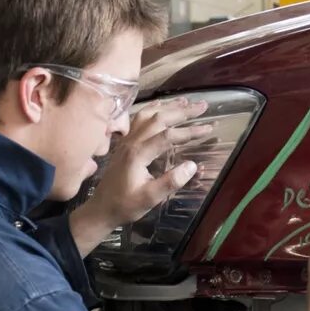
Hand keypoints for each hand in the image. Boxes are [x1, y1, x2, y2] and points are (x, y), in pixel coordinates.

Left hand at [68, 98, 204, 251]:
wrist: (101, 209)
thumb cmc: (125, 206)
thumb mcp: (150, 199)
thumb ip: (171, 182)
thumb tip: (192, 165)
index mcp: (138, 154)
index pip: (168, 136)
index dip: (190, 131)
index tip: (208, 128)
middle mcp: (131, 142)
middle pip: (159, 119)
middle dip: (182, 111)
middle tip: (202, 105)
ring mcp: (126, 141)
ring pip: (147, 115)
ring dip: (167, 107)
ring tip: (186, 101)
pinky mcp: (124, 144)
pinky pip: (138, 120)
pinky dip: (153, 110)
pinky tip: (161, 106)